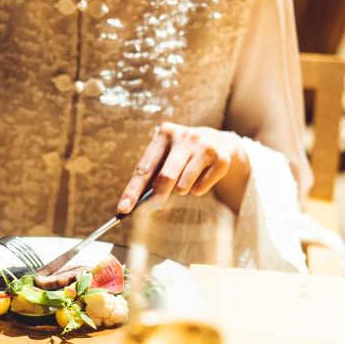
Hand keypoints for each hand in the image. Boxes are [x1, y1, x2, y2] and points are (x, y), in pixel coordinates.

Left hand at [117, 122, 250, 215]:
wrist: (219, 142)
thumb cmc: (182, 154)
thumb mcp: (165, 156)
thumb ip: (151, 177)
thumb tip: (134, 204)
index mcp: (164, 134)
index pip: (144, 168)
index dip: (132, 191)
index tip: (123, 209)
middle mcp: (184, 136)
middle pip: (166, 176)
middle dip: (158, 196)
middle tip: (155, 206)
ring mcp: (204, 146)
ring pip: (184, 185)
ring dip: (181, 191)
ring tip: (185, 181)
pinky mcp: (221, 158)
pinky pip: (201, 188)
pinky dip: (197, 191)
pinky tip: (201, 178)